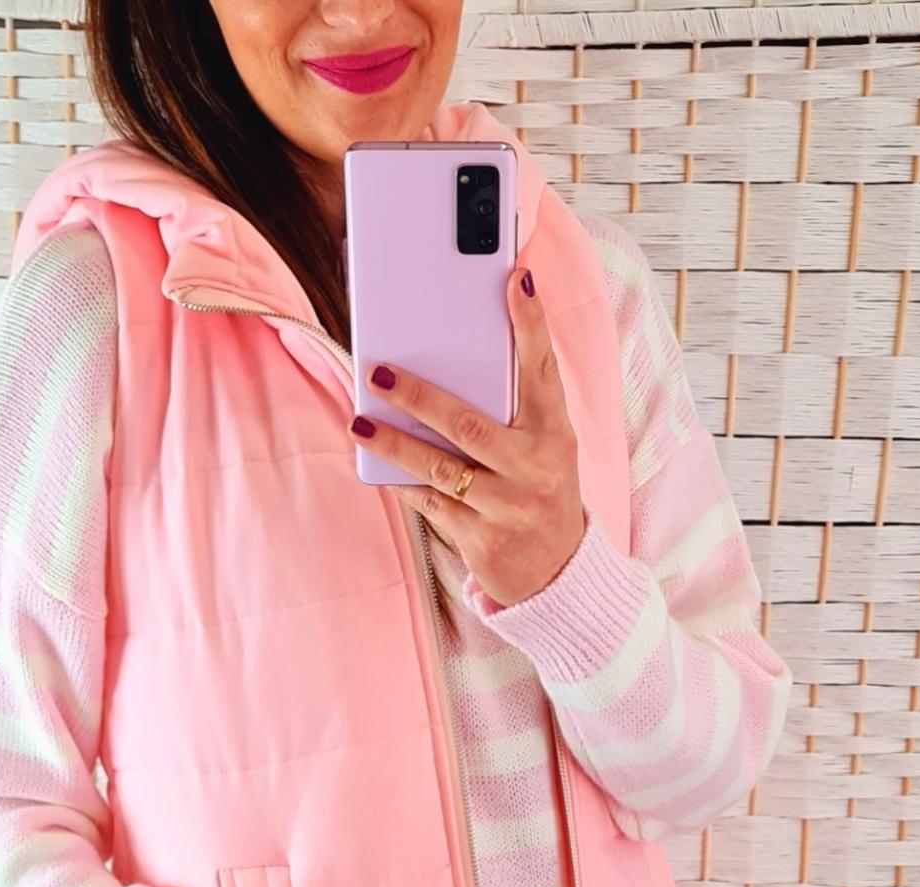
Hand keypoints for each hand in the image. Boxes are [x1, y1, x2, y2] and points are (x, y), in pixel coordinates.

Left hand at [347, 268, 586, 606]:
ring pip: (441, 469)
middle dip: (420, 396)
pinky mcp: (483, 540)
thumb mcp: (546, 444)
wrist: (559, 572)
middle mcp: (535, 469)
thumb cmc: (542, 489)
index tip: (515, 280)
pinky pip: (432, 506)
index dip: (531, 325)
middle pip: (468, 425)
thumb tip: (463, 352)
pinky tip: (376, 464)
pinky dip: (404, 483)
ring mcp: (508, 507)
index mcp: (555, 433)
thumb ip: (517, 404)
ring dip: (395, 444)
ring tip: (359, 423)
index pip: (543, 370)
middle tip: (379, 372)